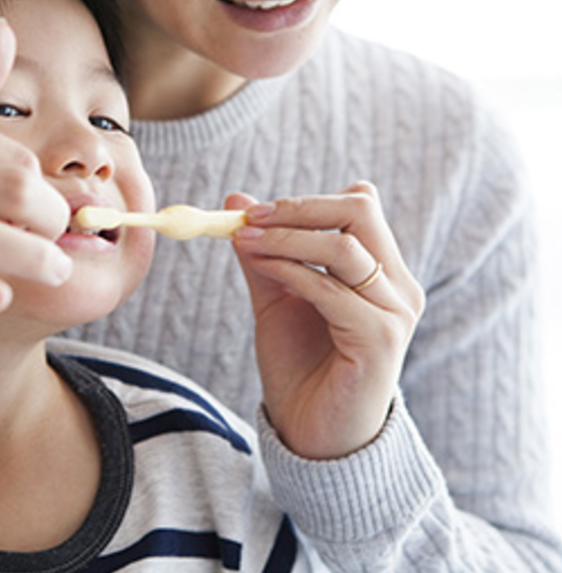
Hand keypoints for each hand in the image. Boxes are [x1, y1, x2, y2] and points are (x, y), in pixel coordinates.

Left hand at [228, 182, 424, 458]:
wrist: (311, 433)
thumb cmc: (300, 366)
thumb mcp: (276, 299)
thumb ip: (262, 252)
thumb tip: (236, 200)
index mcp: (381, 271)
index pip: (359, 206)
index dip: (306, 202)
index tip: (253, 210)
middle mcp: (398, 286)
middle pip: (360, 213)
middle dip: (299, 209)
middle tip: (249, 217)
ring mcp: (395, 313)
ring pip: (344, 248)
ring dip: (286, 238)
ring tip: (243, 240)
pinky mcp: (381, 340)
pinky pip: (332, 291)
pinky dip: (290, 272)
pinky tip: (260, 267)